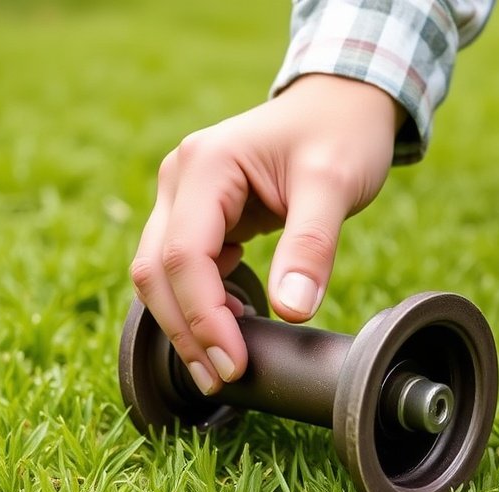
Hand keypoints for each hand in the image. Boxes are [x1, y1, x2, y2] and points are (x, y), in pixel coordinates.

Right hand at [130, 74, 400, 394]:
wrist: (341, 105)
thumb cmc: (340, 135)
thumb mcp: (334, 185)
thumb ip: (311, 247)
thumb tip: (291, 309)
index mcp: (204, 166)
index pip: (185, 258)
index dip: (204, 319)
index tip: (235, 362)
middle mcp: (180, 179)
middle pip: (158, 272)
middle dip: (187, 331)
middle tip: (224, 379)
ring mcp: (183, 196)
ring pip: (161, 274)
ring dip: (186, 323)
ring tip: (225, 365)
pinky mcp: (199, 214)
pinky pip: (183, 268)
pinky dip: (201, 303)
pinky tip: (234, 326)